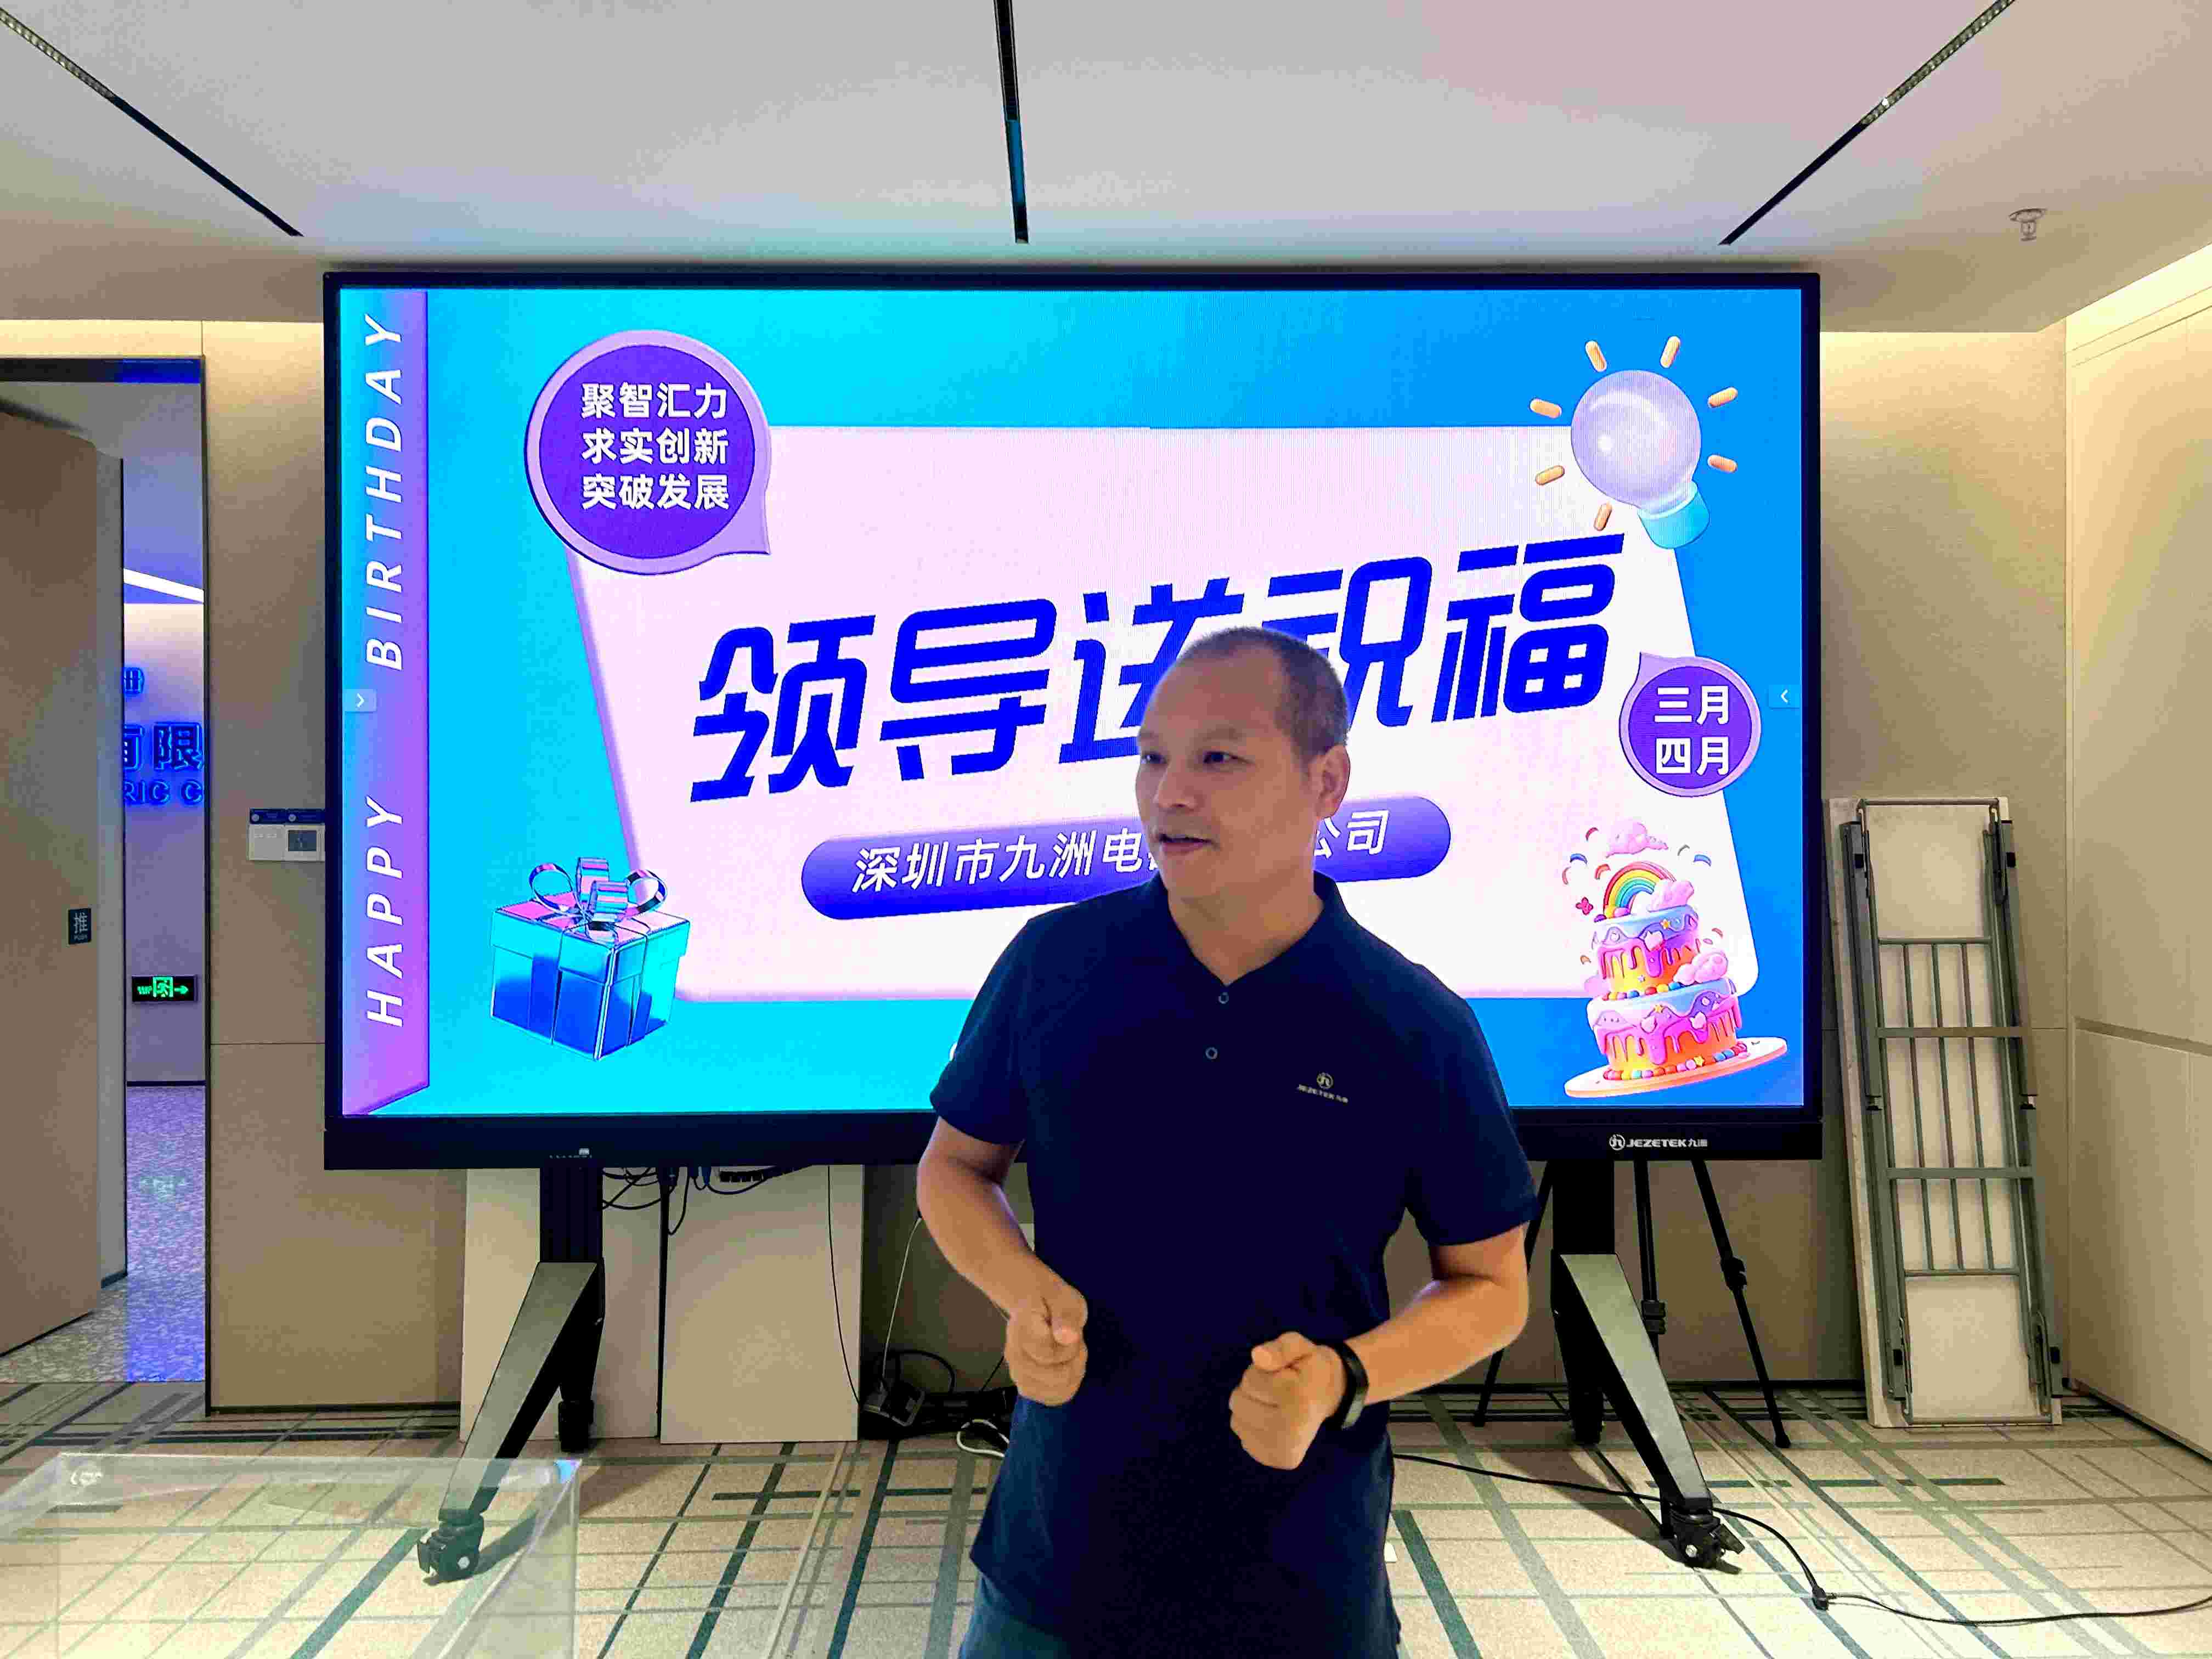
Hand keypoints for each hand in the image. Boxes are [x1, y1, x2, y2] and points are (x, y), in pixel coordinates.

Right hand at [1005, 1272, 1088, 1406]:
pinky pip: (1056, 1398)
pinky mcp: (1027, 1387)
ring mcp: (1018, 1374)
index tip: (1070, 1331)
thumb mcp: (1065, 1300)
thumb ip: (1066, 1316)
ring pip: (1058, 1391)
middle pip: (1057, 1377)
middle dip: (1076, 1360)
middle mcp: (1013, 1355)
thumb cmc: (1052, 1301)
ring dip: (1075, 1373)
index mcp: (1021, 1330)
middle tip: (1073, 1340)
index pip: (1049, 1355)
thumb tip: (1067, 1337)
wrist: (1035, 1307)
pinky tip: (1067, 1366)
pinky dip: (1069, 1385)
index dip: (1070, 1347)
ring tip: (1069, 1351)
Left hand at [1229, 1332, 1345, 1469]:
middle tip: (1278, 1389)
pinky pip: (1243, 1436)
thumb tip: (1258, 1356)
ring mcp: (1284, 1452)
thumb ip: (1280, 1348)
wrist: (1329, 1394)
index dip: (1261, 1370)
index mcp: (1299, 1402)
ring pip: (1237, 1420)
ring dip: (1251, 1407)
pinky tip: (1274, 1419)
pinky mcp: (1277, 1460)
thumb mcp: (1298, 1346)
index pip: (1250, 1380)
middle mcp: (1292, 1433)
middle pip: (1237, 1402)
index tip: (1284, 1374)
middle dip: (1252, 1389)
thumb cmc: (1309, 1367)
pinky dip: (1253, 1425)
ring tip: (1276, 1402)